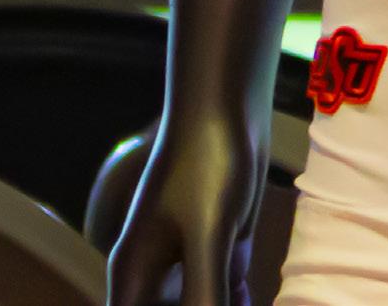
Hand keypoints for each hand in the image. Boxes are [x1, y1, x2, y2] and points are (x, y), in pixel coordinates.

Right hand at [105, 115, 266, 305]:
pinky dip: (241, 300)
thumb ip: (204, 297)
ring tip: (247, 297)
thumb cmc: (206, 162)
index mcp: (134, 277)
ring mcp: (190, 260)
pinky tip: (254, 294)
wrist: (231, 102)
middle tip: (231, 299)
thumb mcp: (207, 237)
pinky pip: (228, 292)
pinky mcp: (221, 247)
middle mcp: (157, 275)